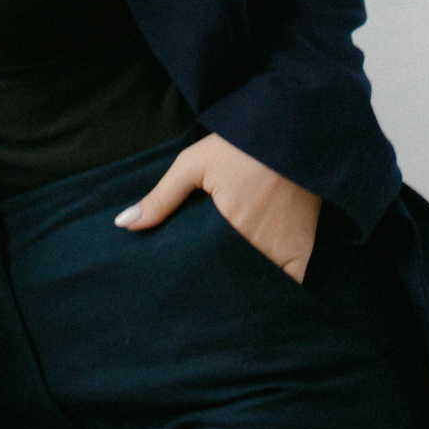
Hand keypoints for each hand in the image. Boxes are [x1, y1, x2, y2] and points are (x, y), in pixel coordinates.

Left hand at [114, 134, 320, 281]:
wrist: (293, 128)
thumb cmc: (240, 145)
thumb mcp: (194, 164)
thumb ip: (161, 198)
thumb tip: (123, 225)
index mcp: (229, 230)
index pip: (209, 274)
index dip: (201, 287)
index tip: (188, 294)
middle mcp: (260, 246)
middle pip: (235, 282)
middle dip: (222, 291)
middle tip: (206, 299)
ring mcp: (286, 248)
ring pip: (263, 284)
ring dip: (251, 290)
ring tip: (231, 300)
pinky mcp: (305, 246)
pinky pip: (294, 280)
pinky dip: (284, 287)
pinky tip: (272, 294)